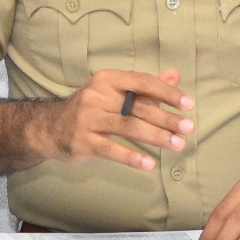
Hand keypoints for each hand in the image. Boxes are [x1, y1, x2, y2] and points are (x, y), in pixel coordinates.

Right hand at [28, 68, 194, 170]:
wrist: (50, 129)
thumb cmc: (90, 109)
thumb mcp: (113, 92)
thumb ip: (145, 86)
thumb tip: (175, 75)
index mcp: (107, 79)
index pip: (142, 82)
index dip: (166, 92)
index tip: (188, 103)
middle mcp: (97, 95)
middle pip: (138, 106)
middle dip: (166, 118)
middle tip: (189, 128)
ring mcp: (89, 118)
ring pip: (129, 127)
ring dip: (157, 137)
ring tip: (178, 145)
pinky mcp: (83, 141)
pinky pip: (112, 149)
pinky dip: (132, 157)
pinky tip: (149, 164)